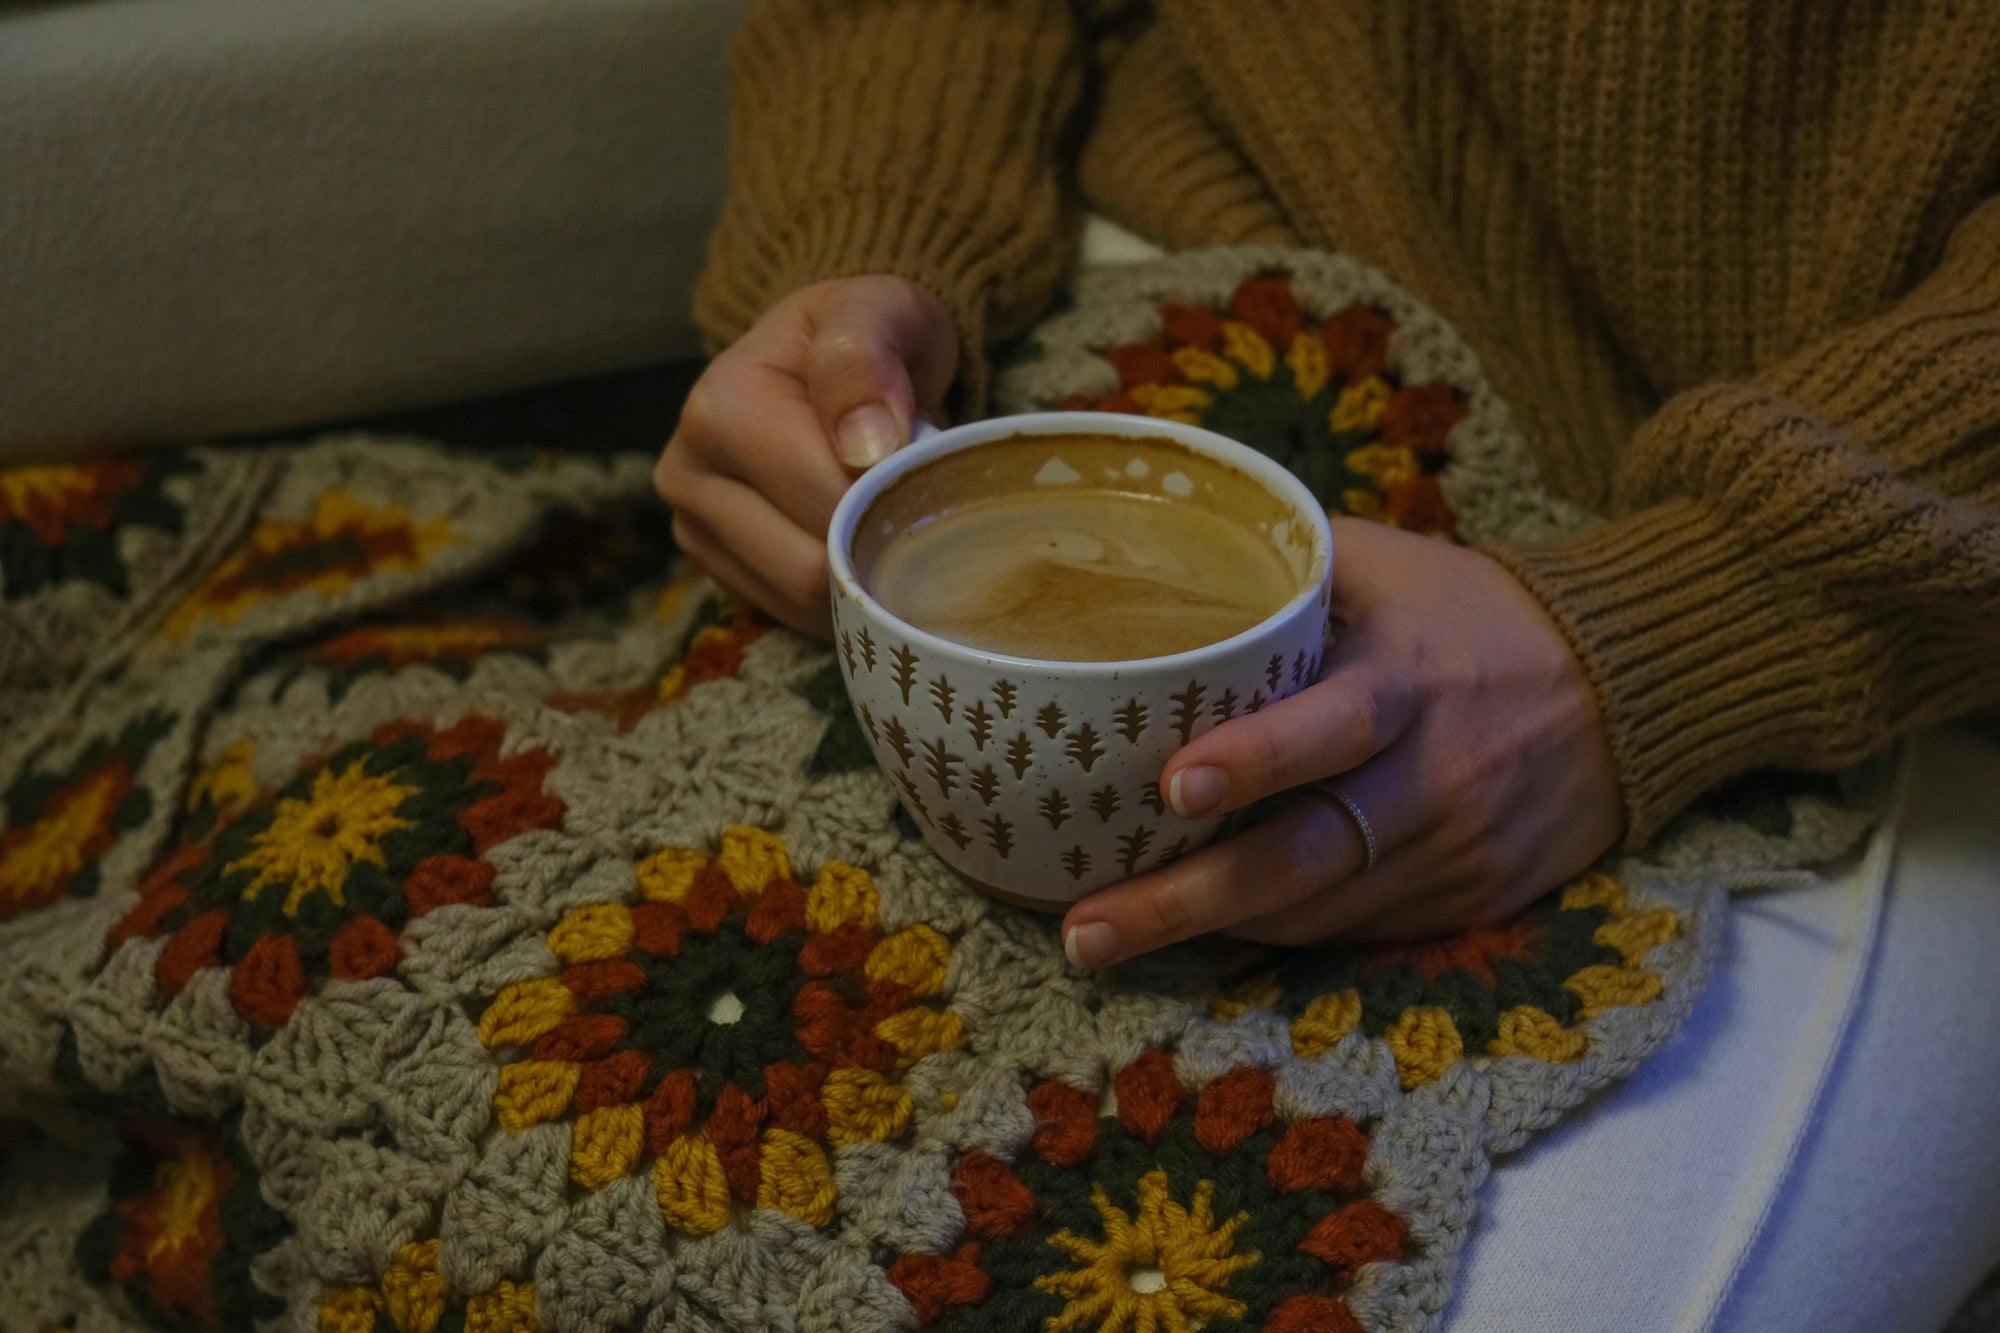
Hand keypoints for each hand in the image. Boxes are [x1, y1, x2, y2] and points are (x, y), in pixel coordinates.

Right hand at [655, 275, 957, 635]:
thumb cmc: (866, 331)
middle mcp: (687, 475)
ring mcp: (694, 528)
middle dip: (875, 550)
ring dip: (860, 583)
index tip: (929, 482)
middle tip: (922, 514)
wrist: (833, 354)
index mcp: (718, 411)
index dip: (889, 506)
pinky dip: (839, 602)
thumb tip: (865, 445)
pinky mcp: (716, 568)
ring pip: (797, 604)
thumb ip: (864, 362)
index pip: (822, 504)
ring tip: (894, 528)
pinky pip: (790, 617)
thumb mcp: (877, 313)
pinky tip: (866, 555)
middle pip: (803, 568)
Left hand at [1060, 517, 1623, 964]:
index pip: (1334, 728)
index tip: (1174, 785)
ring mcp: (1453, 853)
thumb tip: (1150, 552)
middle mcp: (1434, 779)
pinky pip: (1352, 932)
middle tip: (1081, 929)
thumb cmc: (1470, 613)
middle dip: (1186, 900)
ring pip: (1317, 913)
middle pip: (1304, 857)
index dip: (1257, 759)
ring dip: (1207, 932)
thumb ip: (1284, 568)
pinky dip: (1272, 933)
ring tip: (1101, 937)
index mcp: (1410, 681)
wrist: (1624, 688)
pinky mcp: (1466, 903)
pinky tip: (1197, 929)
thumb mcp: (1387, 565)